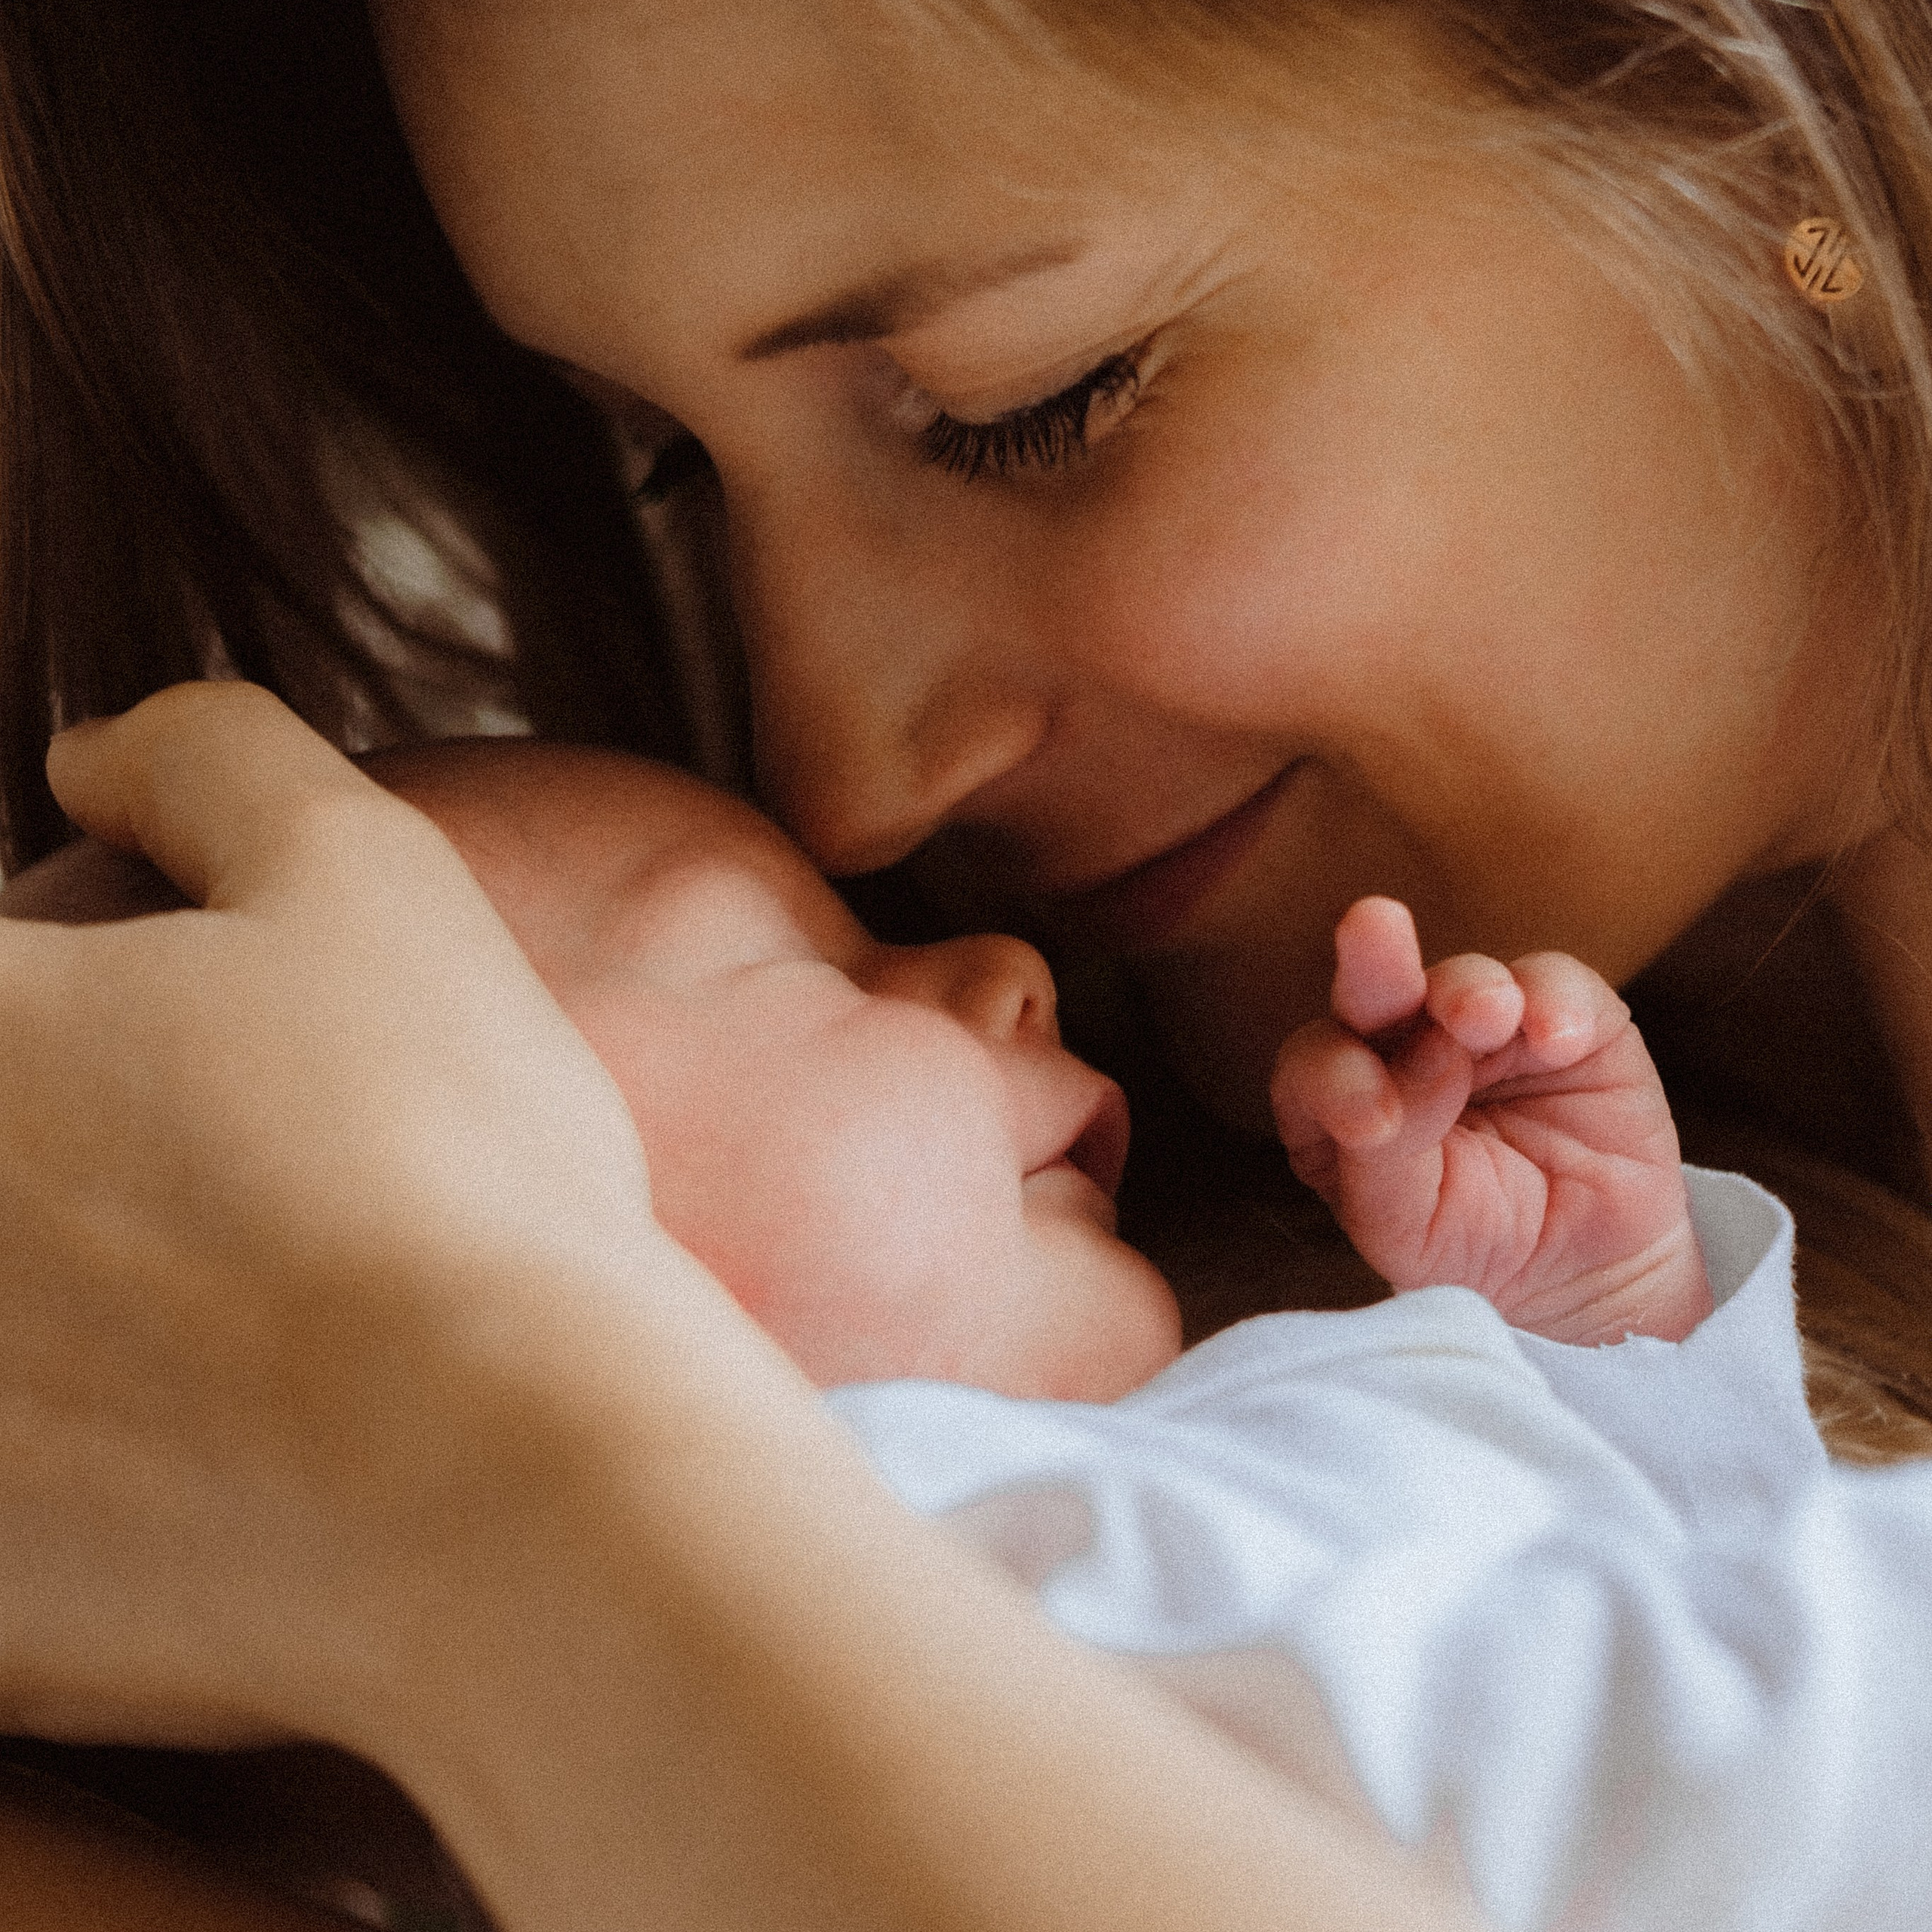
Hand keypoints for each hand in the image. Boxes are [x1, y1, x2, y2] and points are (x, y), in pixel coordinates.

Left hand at [0, 683, 684, 1748]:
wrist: (507, 1474)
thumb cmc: (446, 1157)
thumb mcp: (366, 877)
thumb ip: (206, 759)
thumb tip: (91, 756)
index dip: (49, 999)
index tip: (133, 1044)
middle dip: (60, 1146)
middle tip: (198, 1179)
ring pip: (1, 1322)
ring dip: (65, 1308)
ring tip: (213, 1314)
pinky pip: (15, 1507)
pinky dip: (70, 1477)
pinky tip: (204, 1459)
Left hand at [1272, 897, 1710, 1343]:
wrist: (1585, 1265)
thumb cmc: (1470, 1240)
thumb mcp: (1408, 1229)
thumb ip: (1385, 1159)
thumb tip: (1408, 1074)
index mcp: (1342, 1098)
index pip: (1314, 1068)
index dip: (1332, 1079)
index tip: (1372, 1123)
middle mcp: (1403, 1045)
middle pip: (1372, 994)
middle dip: (1372, 964)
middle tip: (1370, 925)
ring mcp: (1484, 1025)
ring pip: (1462, 979)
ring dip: (1467, 989)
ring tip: (1486, 1016)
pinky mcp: (1568, 1018)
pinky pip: (1555, 984)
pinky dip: (1554, 1001)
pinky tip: (1556, 1037)